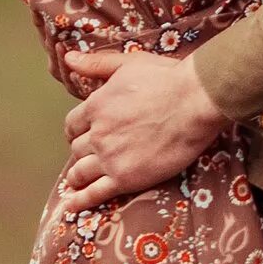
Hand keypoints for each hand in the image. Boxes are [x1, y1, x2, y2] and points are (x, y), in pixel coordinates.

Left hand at [57, 49, 228, 216]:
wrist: (194, 102)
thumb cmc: (166, 79)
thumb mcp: (128, 63)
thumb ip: (96, 63)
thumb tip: (68, 57)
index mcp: (96, 106)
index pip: (72, 124)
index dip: (76, 131)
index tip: (81, 135)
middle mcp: (98, 134)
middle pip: (77, 149)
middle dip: (81, 152)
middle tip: (89, 156)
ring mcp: (110, 158)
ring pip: (80, 172)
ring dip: (78, 176)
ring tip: (77, 181)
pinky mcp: (126, 178)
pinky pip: (95, 193)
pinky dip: (81, 201)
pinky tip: (73, 206)